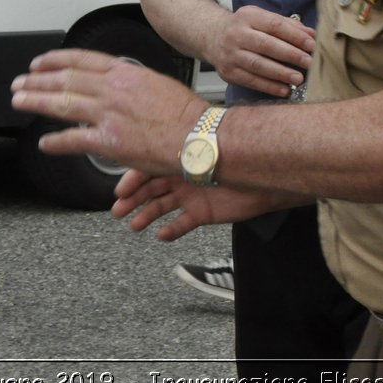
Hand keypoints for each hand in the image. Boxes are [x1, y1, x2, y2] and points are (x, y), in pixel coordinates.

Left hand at [10, 48, 208, 173]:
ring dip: (37, 102)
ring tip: (21, 101)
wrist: (200, 137)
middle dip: (38, 80)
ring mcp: (110, 114)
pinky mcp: (110, 141)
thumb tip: (115, 83)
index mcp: (125, 73)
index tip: (40, 62)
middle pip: (66, 79)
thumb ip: (131, 82)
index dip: (56, 60)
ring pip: (63, 103)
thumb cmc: (186, 115)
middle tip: (20, 82)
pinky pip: (75, 139)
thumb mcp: (156, 84)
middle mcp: (113, 90)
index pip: (81, 60)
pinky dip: (56, 142)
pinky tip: (45, 143)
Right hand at [111, 170, 291, 240]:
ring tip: (135, 225)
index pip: (149, 169)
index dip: (132, 180)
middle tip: (118, 211)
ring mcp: (191, 195)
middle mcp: (182, 176)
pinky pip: (182, 224)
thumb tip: (154, 148)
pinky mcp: (202, 213)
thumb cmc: (236, 157)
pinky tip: (161, 234)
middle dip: (133, 199)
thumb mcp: (204, 153)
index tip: (120, 191)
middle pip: (151, 189)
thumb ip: (179, 153)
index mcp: (179, 158)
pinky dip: (171, 230)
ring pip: (162, 207)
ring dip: (146, 215)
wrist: (264, 177)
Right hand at [206, 5, 314, 96]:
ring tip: (299, 79)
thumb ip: (288, 25)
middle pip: (266, 45)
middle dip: (291, 55)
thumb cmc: (246, 28)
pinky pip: (251, 81)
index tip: (312, 45)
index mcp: (248, 16)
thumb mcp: (263, 18)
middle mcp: (236, 34)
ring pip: (258, 65)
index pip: (274, 25)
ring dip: (281, 73)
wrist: (213, 37)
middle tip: (309, 63)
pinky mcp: (228, 72)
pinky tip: (284, 90)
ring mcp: (230, 54)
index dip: (295, 36)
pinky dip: (269, 87)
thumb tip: (312, 35)